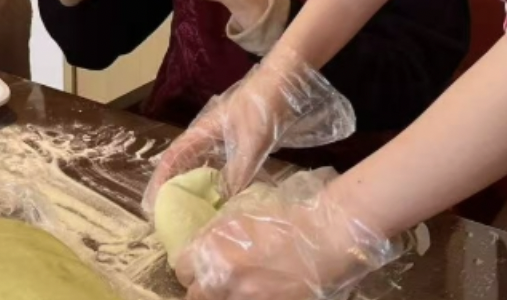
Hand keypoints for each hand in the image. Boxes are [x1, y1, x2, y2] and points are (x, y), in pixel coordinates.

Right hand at [144, 47, 355, 212]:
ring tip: (190, 208)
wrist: (285, 81)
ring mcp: (225, 135)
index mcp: (203, 129)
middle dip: (173, 184)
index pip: (174, 155)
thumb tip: (221, 202)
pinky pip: (222, 164)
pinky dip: (217, 179)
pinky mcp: (241, 139)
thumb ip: (237, 172)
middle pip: (184, 160)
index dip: (161, 177)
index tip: (151, 201)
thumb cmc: (263, 107)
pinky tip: (221, 193)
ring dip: (195, 183)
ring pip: (203, 162)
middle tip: (167, 212)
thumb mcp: (251, 142)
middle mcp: (209, 133)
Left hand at [177, 170, 403, 299]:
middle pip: (194, 294)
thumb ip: (216, 232)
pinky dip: (245, 298)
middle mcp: (221, 283)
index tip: (197, 262)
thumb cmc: (286, 218)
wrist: (325, 240)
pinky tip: (258, 291)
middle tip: (216, 278)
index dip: (189, 264)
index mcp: (212, 252)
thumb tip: (202, 243)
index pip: (181, 268)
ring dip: (222, 294)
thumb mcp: (241, 214)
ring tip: (238, 286)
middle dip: (202, 285)